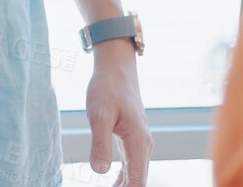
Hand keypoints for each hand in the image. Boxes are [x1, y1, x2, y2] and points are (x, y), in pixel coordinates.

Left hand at [84, 41, 150, 186]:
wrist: (116, 68)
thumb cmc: (107, 88)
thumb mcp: (99, 115)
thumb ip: (100, 144)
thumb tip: (99, 171)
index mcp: (138, 143)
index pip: (138, 182)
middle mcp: (143, 146)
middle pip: (139, 181)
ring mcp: (139, 143)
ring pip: (136, 174)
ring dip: (124, 186)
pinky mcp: (132, 139)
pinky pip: (132, 165)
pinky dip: (124, 177)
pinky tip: (114, 184)